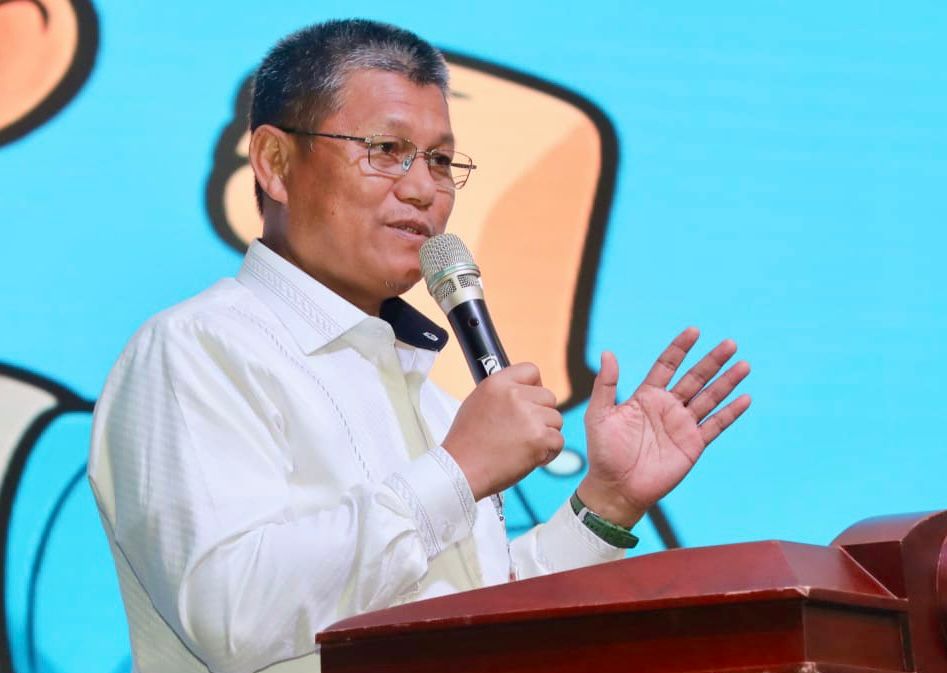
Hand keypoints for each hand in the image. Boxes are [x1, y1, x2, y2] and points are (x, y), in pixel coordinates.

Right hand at [443, 363, 562, 500]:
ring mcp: (529, 416)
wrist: (462, 470)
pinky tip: (530, 457)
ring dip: (545, 434)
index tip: (530, 401)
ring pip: (556, 419)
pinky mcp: (540, 438)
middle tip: (524, 432)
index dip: (535, 387)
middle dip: (541, 415)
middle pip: (549, 397)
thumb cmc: (466, 442)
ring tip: (522, 447)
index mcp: (497, 383)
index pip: (531, 371)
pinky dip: (548, 452)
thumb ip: (503, 393)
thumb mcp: (477, 402)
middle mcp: (515, 395)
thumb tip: (525, 392)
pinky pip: (558, 440)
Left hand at [578, 327, 750, 526]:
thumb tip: (608, 353)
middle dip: (712, 361)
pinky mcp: (693, 445)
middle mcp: (668, 407)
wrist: (616, 487)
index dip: (680, 348)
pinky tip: (745, 398)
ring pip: (710, 398)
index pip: (667, 365)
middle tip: (730, 343)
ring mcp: (682, 425)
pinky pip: (715, 426)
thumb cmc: (603, 452)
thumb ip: (605, 385)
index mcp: (646, 396)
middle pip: (695, 378)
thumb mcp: (599, 414)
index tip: (694, 331)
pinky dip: (730, 413)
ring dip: (727, 382)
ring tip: (743, 365)